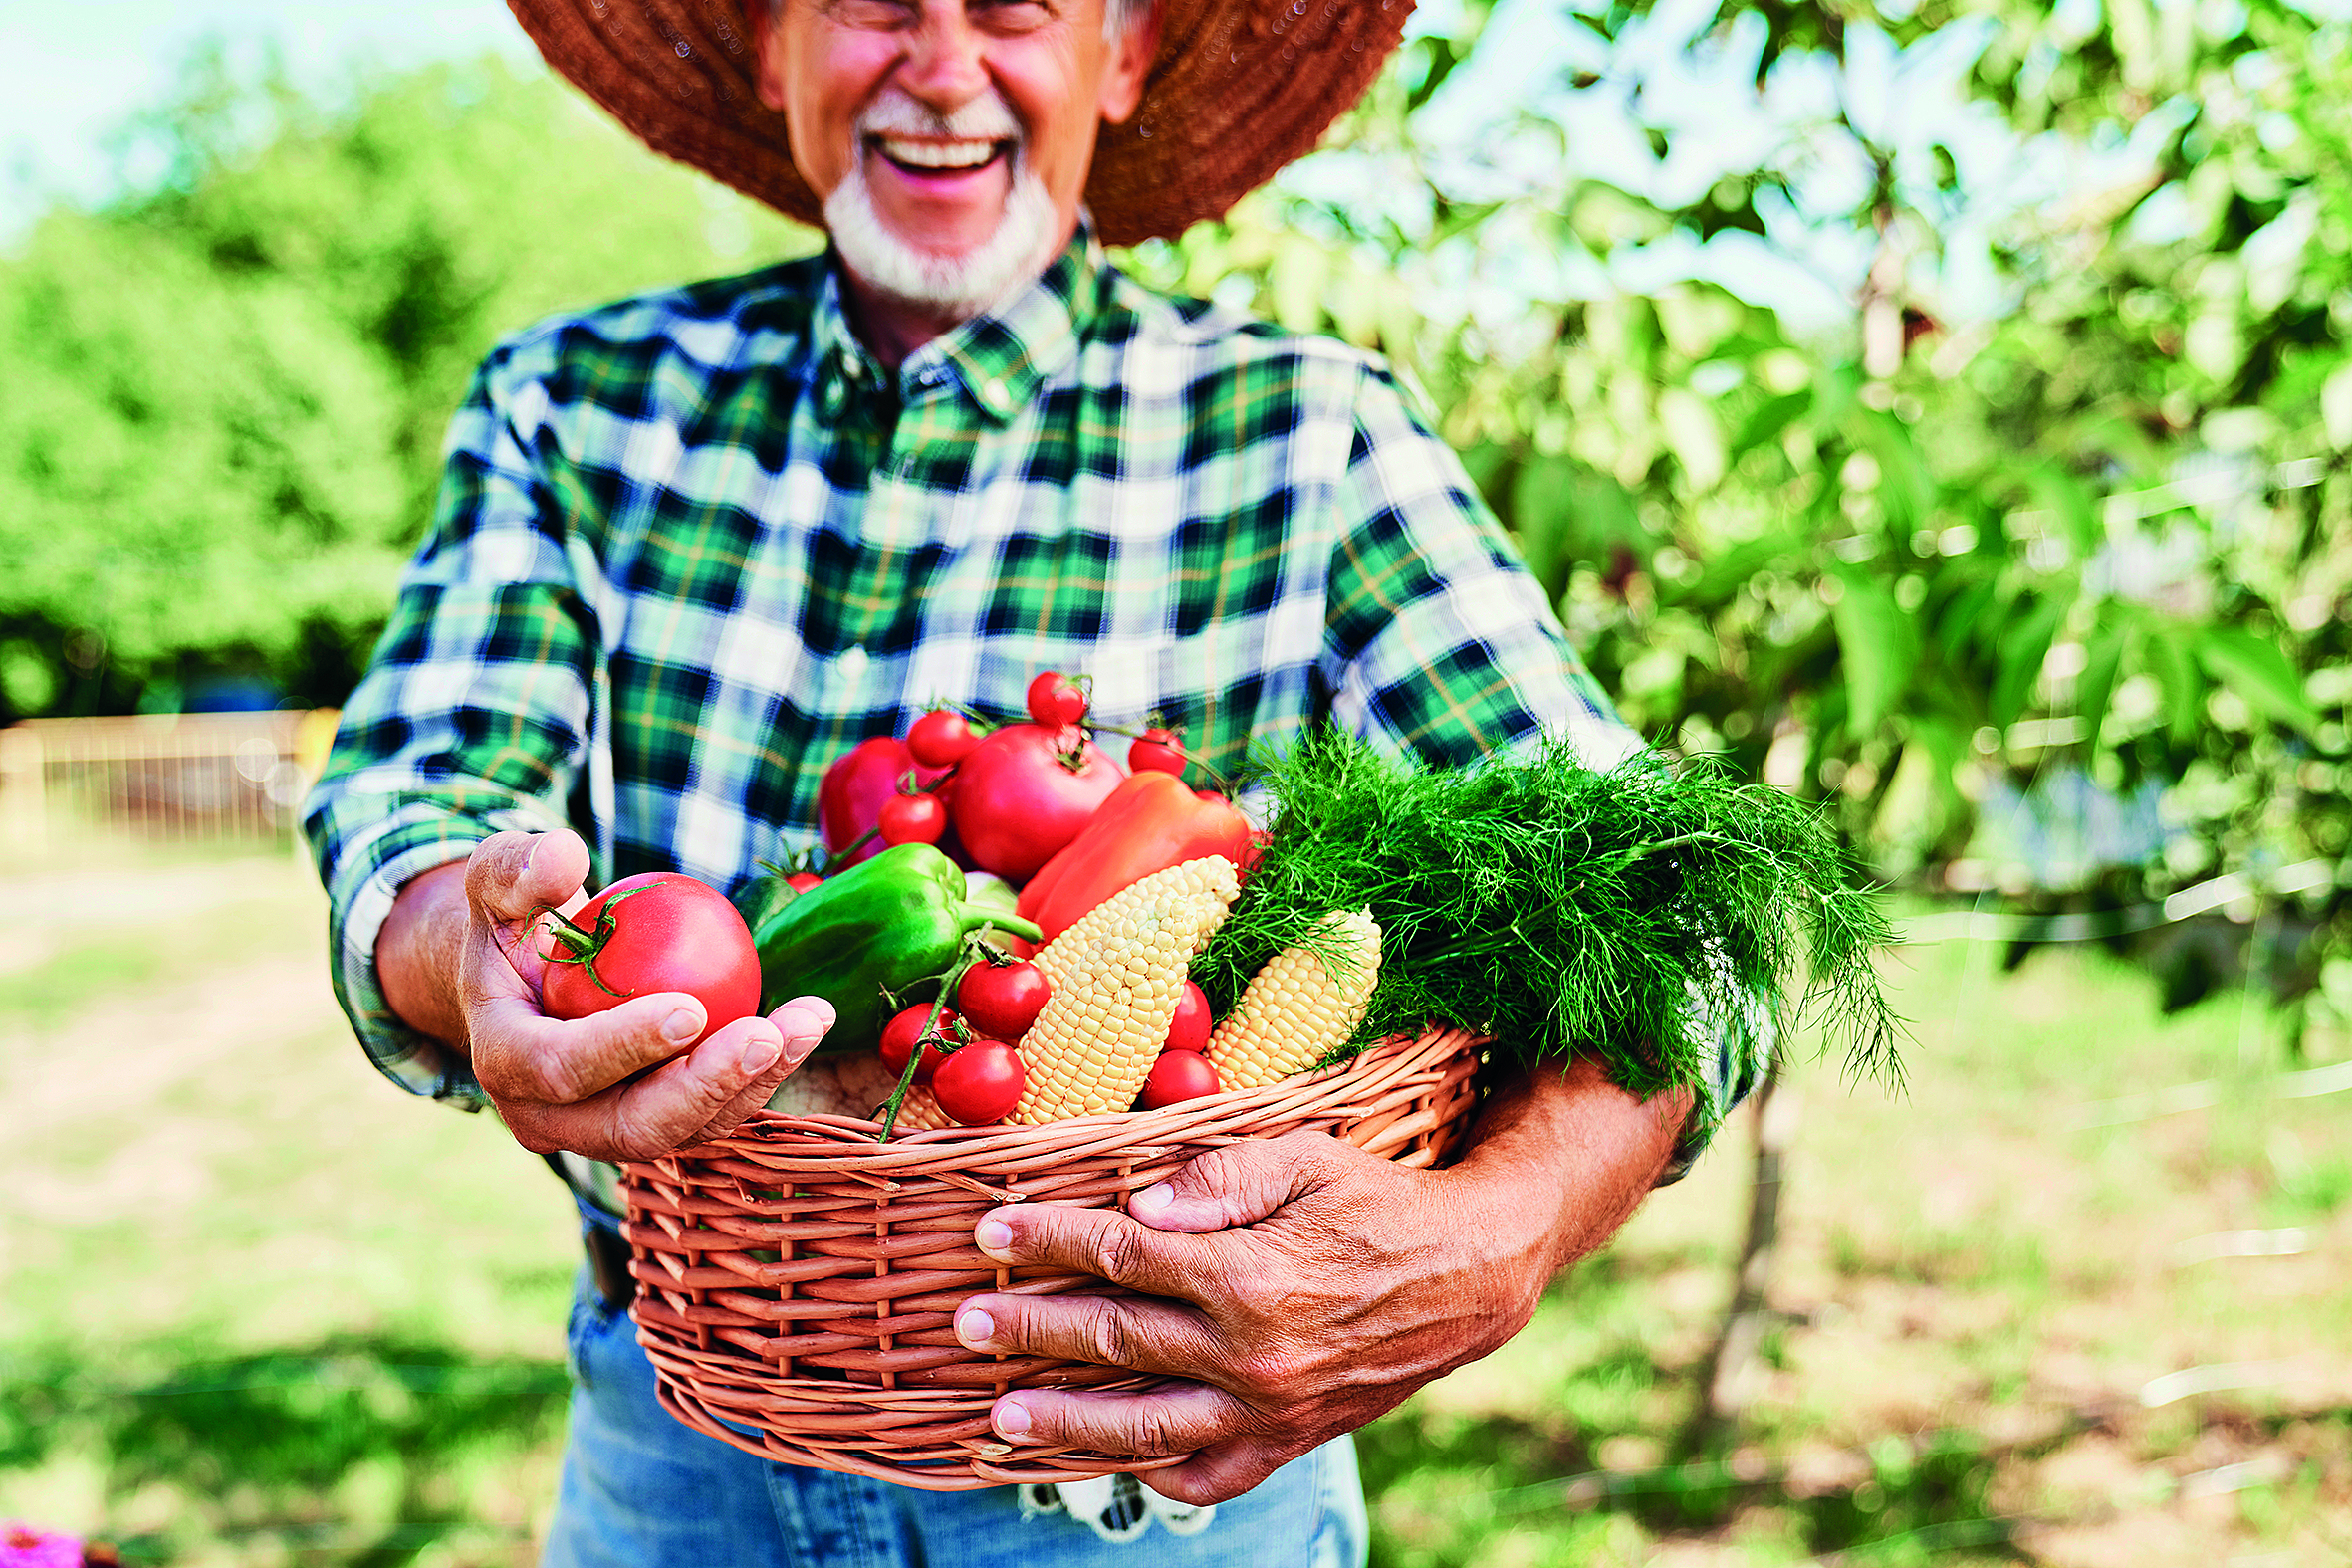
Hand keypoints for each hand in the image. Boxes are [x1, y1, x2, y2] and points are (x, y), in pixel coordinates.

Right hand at [420, 830, 830, 1160]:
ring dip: (754, 1081)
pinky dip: (764, 1072)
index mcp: (503, 1060)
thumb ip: (516, 867)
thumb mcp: (498, 880)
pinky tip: (808, 1022)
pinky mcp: (654, 1124)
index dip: (623, 1047)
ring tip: (808, 1021)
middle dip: (706, 1087)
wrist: (527, 979)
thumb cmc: (515, 920)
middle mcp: (549, 1115)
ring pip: (686, 1129)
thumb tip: (565, 859)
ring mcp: (603, 1129)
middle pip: (633, 1126)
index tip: (691, 1008)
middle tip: (766, 1035)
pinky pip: (714, 1111)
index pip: (560, 1067)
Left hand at [951, 1061, 1683, 1503]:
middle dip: (1029, 1329)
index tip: (992, 1234)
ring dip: (1065, 1421)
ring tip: (1002, 1414)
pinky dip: (1154, 1473)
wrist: (1470, 1275)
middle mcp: (1251, 1352)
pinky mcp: (1290, 1438)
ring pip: (1145, 1426)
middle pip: (1113, 1341)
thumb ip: (1220, 1177)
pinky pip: (1209, 1474)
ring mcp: (1269, 1407)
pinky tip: (1109, 1459)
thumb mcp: (1307, 1158)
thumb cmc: (1379, 1201)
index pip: (1121, 1255)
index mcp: (1248, 1274)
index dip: (1049, 1242)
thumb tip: (1137, 1200)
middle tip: (965, 1322)